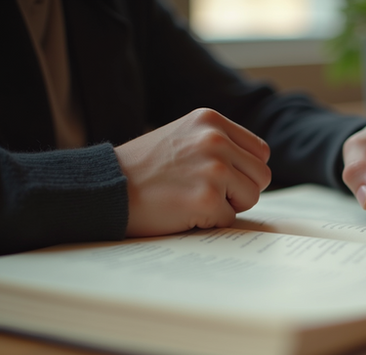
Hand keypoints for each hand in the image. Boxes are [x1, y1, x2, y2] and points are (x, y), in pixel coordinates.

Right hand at [115, 108, 270, 236]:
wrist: (104, 188)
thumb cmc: (142, 169)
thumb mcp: (182, 137)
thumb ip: (217, 143)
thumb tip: (256, 166)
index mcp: (211, 121)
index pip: (260, 151)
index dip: (244, 171)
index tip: (222, 178)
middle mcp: (215, 139)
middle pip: (261, 175)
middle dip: (239, 190)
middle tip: (205, 193)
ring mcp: (213, 168)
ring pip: (251, 197)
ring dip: (227, 206)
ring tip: (193, 199)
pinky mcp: (207, 198)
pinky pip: (228, 219)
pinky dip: (208, 222)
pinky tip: (182, 211)